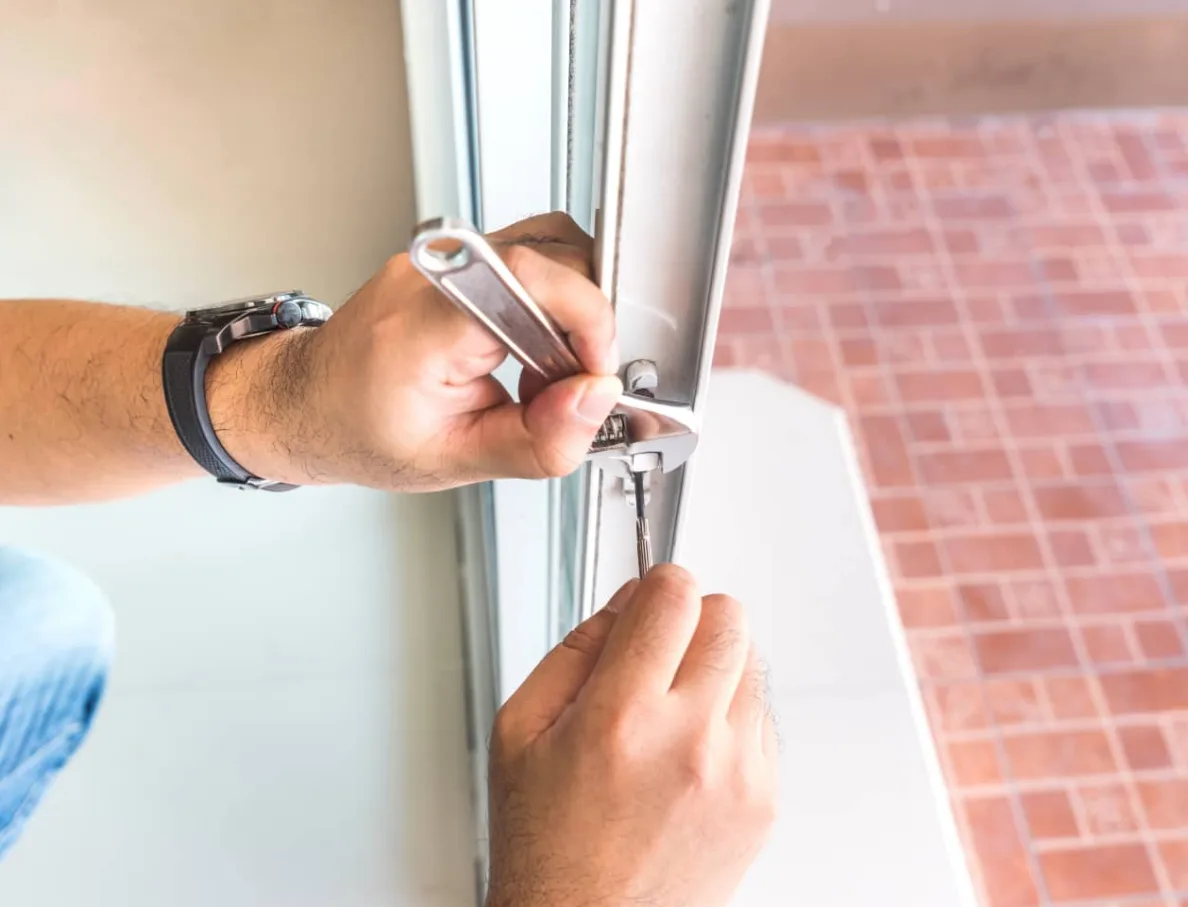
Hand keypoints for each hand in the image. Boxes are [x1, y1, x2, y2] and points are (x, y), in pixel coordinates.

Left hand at [213, 212, 620, 490]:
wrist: (310, 405)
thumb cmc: (361, 431)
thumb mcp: (454, 461)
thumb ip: (537, 440)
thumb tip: (595, 401)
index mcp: (423, 325)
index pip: (530, 276)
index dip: (585, 318)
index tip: (593, 371)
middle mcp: (432, 275)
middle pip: (552, 255)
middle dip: (583, 321)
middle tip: (566, 380)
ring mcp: (443, 260)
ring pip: (547, 247)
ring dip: (570, 306)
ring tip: (546, 365)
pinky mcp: (456, 261)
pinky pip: (527, 258)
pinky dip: (548, 301)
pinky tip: (529, 347)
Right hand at [487, 566, 777, 906]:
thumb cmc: (545, 844)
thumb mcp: (520, 731)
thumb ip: (576, 649)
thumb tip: (629, 601)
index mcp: (621, 717)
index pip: (675, 596)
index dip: (659, 584)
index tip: (649, 602)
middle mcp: (690, 741)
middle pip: (730, 617)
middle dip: (693, 620)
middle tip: (660, 653)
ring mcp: (737, 774)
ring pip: (753, 665)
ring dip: (715, 671)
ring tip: (669, 717)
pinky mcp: (764, 802)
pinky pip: (764, 721)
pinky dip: (731, 721)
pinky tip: (687, 756)